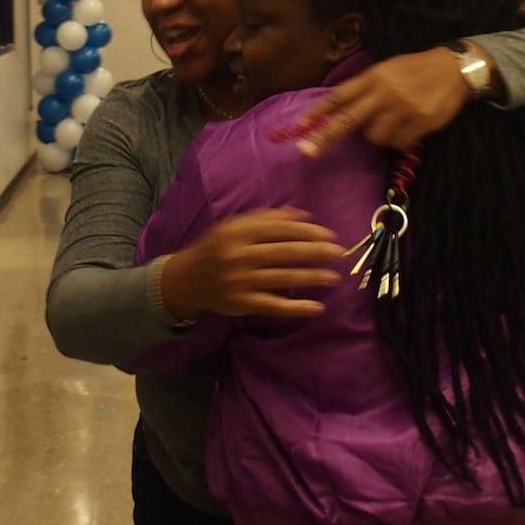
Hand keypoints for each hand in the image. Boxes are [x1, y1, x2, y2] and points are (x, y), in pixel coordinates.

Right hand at [161, 208, 344, 319]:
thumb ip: (266, 218)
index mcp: (238, 232)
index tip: (329, 235)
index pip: (279, 230)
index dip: (307, 232)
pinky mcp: (242, 303)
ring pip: (283, 278)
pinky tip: (317, 308)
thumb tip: (303, 215)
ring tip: (334, 277)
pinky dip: (296, 308)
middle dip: (316, 252)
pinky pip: (274, 307)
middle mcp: (240, 255)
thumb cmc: (215, 247)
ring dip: (312, 278)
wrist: (184, 278)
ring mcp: (241, 281)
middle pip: (285, 253)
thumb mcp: (234, 225)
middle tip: (339, 253)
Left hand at [290, 46, 477, 157]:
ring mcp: (402, 109)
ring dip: (379, 135)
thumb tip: (341, 112)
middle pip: (348, 120)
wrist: (454, 69)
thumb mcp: (388, 70)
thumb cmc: (415, 70)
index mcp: (373, 78)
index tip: (299, 125)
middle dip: (325, 136)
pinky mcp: (419, 122)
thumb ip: (366, 89)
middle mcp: (384, 93)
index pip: (340, 96)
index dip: (318, 111)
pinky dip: (400, 140)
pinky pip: (398, 143)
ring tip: (394, 121)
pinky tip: (410, 126)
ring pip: (375, 137)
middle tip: (306, 152)